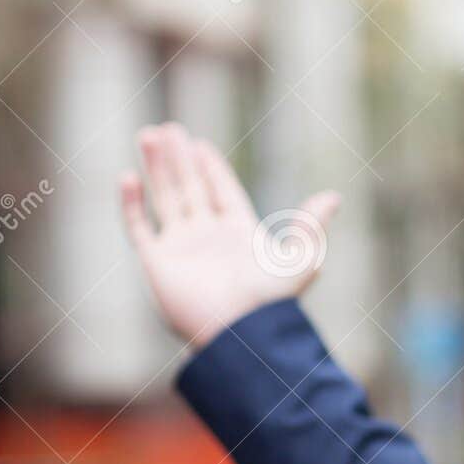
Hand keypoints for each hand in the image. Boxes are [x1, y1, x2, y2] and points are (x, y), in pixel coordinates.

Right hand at [119, 122, 340, 348]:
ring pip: (165, 199)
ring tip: (149, 134)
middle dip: (179, 160)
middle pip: (191, 189)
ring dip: (157, 168)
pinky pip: (139, 227)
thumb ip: (312, 226)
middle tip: (168, 129)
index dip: (211, 169)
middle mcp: (209, 239)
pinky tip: (129, 176)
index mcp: (240, 235)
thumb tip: (333, 195)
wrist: (239, 333)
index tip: (199, 144)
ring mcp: (181, 249)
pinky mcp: (157, 263)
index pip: (222, 192)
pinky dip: (132, 203)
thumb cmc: (272, 301)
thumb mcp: (301, 259)